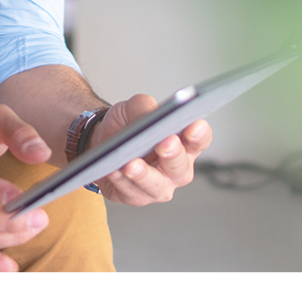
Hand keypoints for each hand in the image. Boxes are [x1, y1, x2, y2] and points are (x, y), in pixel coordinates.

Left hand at [91, 94, 212, 204]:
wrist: (101, 140)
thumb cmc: (126, 124)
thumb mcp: (132, 107)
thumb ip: (144, 106)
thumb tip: (150, 112)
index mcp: (182, 143)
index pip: (199, 140)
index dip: (200, 135)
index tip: (195, 126)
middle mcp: (176, 169)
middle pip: (181, 166)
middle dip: (173, 155)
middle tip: (165, 143)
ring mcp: (159, 186)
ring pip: (156, 185)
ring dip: (144, 175)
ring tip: (131, 164)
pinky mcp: (137, 196)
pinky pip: (130, 191)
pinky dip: (120, 180)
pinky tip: (113, 170)